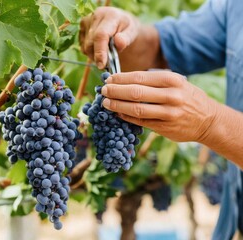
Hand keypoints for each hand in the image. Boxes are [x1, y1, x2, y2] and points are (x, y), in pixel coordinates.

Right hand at [79, 7, 140, 68]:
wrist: (120, 21)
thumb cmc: (127, 28)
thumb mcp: (132, 33)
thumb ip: (126, 38)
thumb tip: (118, 43)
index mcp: (110, 16)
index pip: (101, 35)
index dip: (100, 51)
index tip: (101, 65)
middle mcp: (95, 16)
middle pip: (91, 43)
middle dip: (98, 56)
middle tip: (107, 63)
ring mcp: (86, 21)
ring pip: (85, 47)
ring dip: (94, 55)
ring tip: (105, 52)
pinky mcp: (81, 27)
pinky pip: (82, 46)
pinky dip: (90, 51)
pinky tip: (98, 47)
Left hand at [101, 71, 217, 141]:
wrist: (208, 120)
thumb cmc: (187, 97)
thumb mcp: (176, 82)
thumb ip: (154, 81)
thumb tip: (124, 80)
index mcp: (172, 80)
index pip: (139, 77)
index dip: (120, 79)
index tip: (109, 79)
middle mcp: (171, 96)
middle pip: (135, 92)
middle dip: (115, 91)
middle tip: (103, 91)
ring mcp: (168, 113)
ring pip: (136, 109)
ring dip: (117, 106)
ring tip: (106, 103)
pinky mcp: (164, 128)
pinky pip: (140, 122)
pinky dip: (126, 117)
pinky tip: (117, 114)